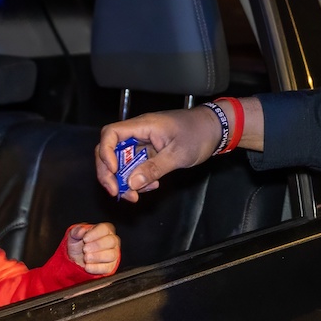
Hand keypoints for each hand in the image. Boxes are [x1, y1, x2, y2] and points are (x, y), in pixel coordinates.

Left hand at [67, 222, 121, 275]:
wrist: (75, 259)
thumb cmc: (78, 244)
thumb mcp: (73, 235)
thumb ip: (76, 231)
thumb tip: (81, 231)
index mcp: (104, 230)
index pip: (105, 228)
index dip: (95, 233)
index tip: (85, 239)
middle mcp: (112, 241)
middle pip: (111, 241)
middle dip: (97, 245)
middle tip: (85, 249)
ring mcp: (113, 254)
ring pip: (111, 255)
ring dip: (97, 257)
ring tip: (86, 258)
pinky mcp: (110, 267)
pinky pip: (107, 268)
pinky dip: (96, 268)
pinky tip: (87, 267)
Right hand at [95, 108, 221, 201]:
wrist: (215, 129)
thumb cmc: (198, 134)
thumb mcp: (178, 154)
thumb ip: (154, 168)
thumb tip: (132, 183)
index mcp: (143, 126)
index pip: (110, 134)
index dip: (106, 153)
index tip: (114, 171)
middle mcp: (138, 133)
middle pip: (110, 151)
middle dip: (109, 173)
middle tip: (116, 192)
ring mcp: (143, 143)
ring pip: (122, 162)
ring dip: (124, 180)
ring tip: (135, 194)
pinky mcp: (149, 152)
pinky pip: (136, 166)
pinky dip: (138, 178)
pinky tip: (150, 185)